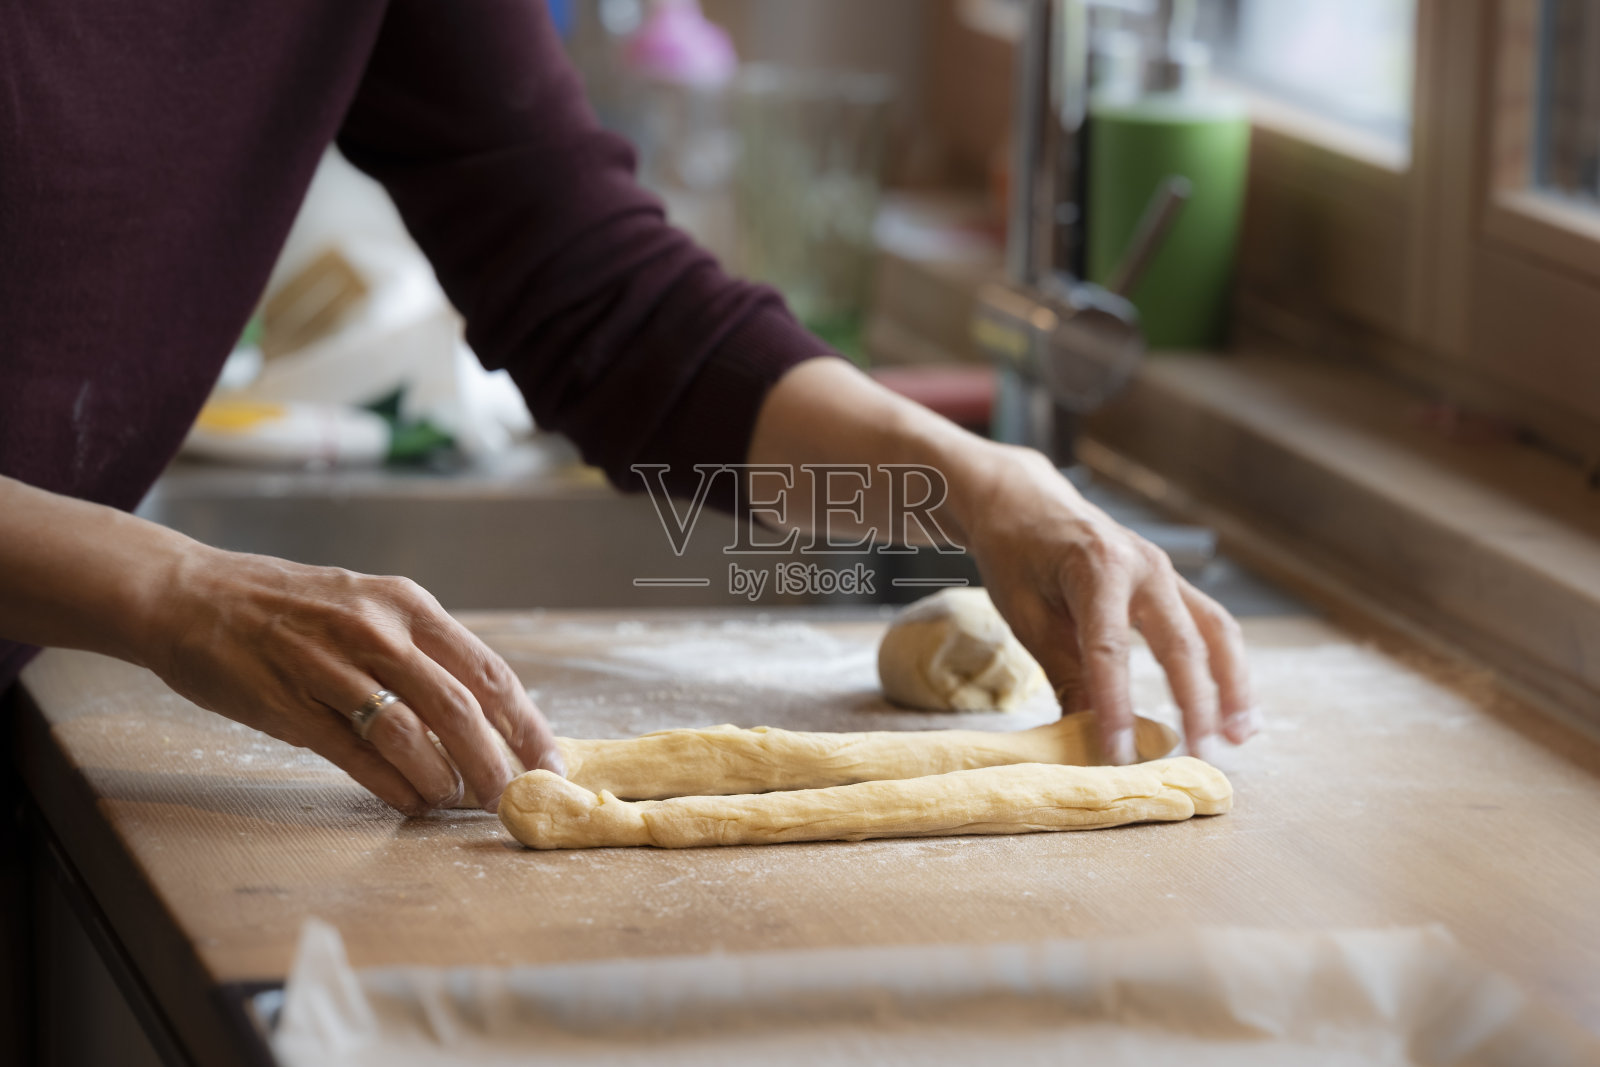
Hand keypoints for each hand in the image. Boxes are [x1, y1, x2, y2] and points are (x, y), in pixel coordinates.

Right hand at [144, 547, 561, 813]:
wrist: (190, 596)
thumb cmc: (289, 607)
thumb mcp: (367, 606)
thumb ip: (421, 651)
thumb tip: (485, 713)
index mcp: (405, 604)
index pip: (487, 671)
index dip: (524, 723)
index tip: (548, 762)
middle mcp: (373, 630)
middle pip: (457, 708)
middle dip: (493, 762)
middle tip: (508, 797)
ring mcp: (328, 666)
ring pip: (409, 735)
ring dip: (441, 778)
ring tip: (454, 801)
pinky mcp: (287, 704)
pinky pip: (354, 755)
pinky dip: (391, 785)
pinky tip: (410, 801)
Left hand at [956, 446, 1255, 762]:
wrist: (1024, 499)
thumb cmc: (1016, 552)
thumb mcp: (1025, 613)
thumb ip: (1063, 671)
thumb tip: (1087, 733)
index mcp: (1097, 568)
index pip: (1110, 649)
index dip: (1116, 705)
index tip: (1122, 753)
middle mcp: (1143, 566)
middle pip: (1181, 641)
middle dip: (1196, 703)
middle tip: (1201, 755)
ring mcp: (1165, 572)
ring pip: (1215, 631)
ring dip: (1232, 685)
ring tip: (1239, 736)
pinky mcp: (1172, 583)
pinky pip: (1211, 625)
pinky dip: (1225, 665)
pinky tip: (1231, 705)